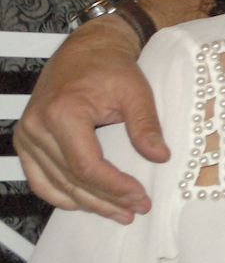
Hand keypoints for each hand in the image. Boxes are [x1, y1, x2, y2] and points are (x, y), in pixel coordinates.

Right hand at [14, 14, 164, 222]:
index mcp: (63, 113)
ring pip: (56, 184)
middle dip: (106, 200)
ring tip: (118, 213)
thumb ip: (146, 125)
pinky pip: (40, 179)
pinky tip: (86, 204)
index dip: (115, 187)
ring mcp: (27, 135)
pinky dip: (62, 195)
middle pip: (72, 179)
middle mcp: (38, 126)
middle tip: (135, 210)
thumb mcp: (136, 92)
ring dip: (88, 203)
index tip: (140, 197)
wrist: (86, 50)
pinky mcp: (26, 140)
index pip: (88, 166)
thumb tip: (160, 157)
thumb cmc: (110, 67)